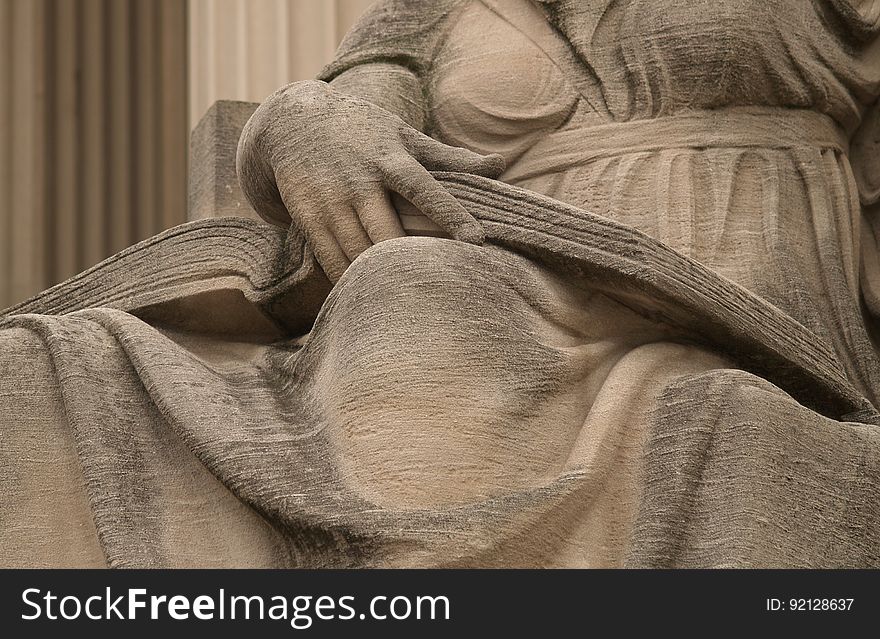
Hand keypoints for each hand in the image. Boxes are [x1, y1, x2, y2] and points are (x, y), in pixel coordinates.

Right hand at [236, 80, 505, 281]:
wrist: (293, 120)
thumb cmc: (364, 132)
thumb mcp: (405, 136)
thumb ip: (451, 158)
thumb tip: (503, 165)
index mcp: (391, 159)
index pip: (425, 189)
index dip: (451, 214)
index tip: (478, 240)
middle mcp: (360, 180)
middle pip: (386, 232)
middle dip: (408, 262)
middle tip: (438, 292)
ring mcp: (330, 199)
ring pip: (357, 250)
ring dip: (377, 277)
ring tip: (405, 301)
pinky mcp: (307, 214)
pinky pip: (329, 256)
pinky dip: (347, 277)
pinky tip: (365, 294)